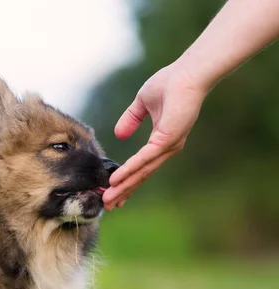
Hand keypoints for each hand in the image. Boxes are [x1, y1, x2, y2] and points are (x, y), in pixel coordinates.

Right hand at [103, 63, 207, 210]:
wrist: (188, 74)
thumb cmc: (170, 83)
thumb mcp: (141, 103)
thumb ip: (130, 119)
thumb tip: (119, 135)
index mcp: (162, 141)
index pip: (143, 167)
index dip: (128, 180)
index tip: (114, 192)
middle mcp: (167, 149)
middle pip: (142, 176)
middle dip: (123, 192)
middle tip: (107, 207)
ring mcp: (168, 147)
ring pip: (141, 172)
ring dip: (123, 187)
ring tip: (108, 199)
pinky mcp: (166, 141)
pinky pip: (143, 160)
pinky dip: (129, 171)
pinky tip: (116, 180)